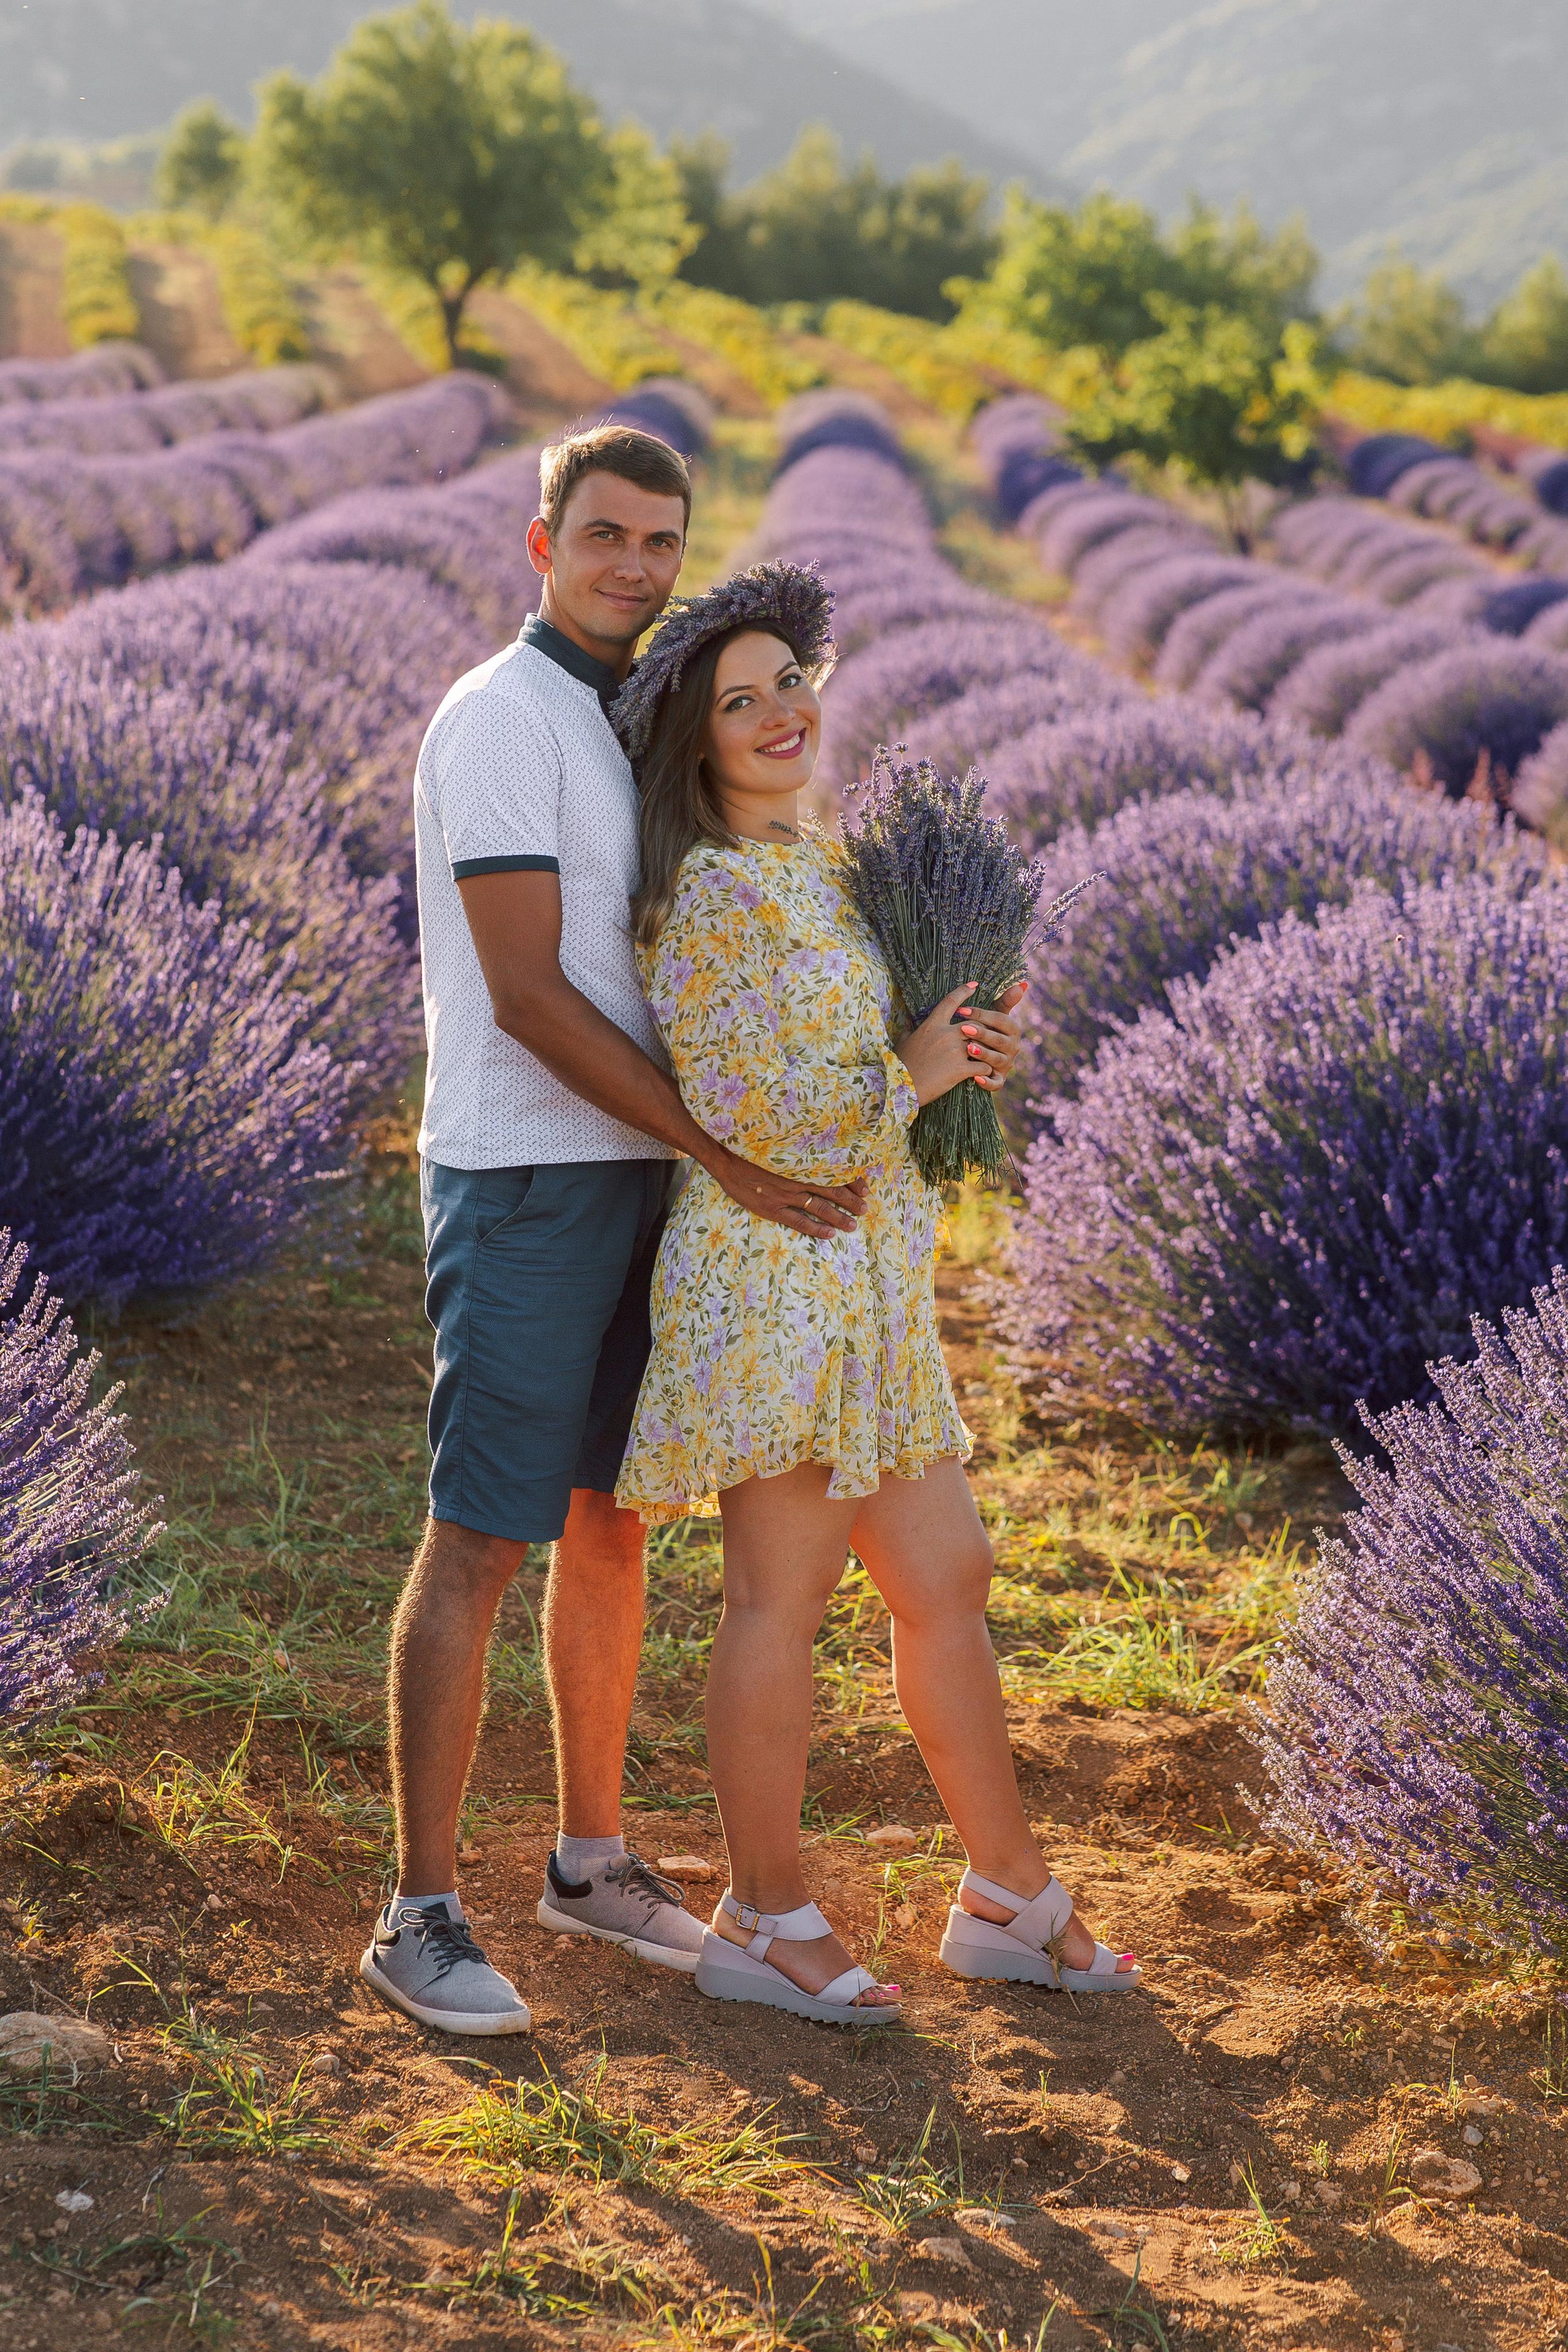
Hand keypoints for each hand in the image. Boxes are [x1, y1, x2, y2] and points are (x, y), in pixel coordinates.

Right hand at [707, 1146, 867, 1236]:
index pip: (833, 1171)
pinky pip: (799, 1221)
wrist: (726, 1160)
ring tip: (854, 1225)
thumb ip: (797, 1154)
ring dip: (839, 1217)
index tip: (865, 1187)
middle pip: (832, 1190)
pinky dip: (816, 1228)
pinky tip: (830, 1234)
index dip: (850, 1181)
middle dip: (850, 1201)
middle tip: (865, 1209)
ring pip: (820, 1207)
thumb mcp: (778, 1147)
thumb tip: (814, 1157)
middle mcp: (798, 1179)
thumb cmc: (751, 1151)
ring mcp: (787, 1195)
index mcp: (801, 1163)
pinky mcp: (773, 1208)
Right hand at [896, 980, 1027, 1107]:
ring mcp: (955, 1051)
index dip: (963, 992)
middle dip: (982, 1026)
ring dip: (986, 1048)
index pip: (950, 1001)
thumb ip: (908, 1031)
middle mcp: (946, 1034)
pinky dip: (986, 1069)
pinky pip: (983, 1065)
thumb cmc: (900, 1064)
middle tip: (987, 1032)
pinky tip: (984, 1073)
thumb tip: (908, 1024)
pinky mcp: (961, 1069)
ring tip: (989, 1054)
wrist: (902, 1086)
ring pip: (982, 1043)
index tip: (974, 985)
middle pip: (974, 1022)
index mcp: (932, 1025)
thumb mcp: (902, 1042)